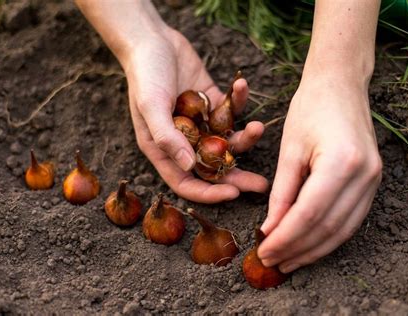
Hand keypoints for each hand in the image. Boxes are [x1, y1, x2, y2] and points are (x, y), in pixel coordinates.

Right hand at [124, 28, 267, 202]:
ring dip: (245, 137)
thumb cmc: (145, 74)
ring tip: (258, 127)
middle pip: (212, 167)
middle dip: (237, 177)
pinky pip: (230, 110)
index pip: (186, 182)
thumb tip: (187, 166)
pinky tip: (241, 85)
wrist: (152, 39)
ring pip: (227, 140)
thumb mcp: (150, 105)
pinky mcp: (212, 103)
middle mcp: (183, 140)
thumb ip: (167, 137)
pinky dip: (238, 100)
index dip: (209, 192)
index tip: (234, 194)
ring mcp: (200, 122)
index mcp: (164, 148)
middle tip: (262, 185)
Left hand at [258, 75, 381, 272]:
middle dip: (297, 250)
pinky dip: (328, 236)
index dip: (284, 238)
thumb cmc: (309, 109)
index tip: (263, 251)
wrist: (340, 85)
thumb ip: (282, 193)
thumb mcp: (289, 150)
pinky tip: (308, 245)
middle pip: (327, 228)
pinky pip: (351, 220)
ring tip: (288, 261)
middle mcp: (364, 176)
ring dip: (313, 250)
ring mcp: (374, 181)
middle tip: (272, 262)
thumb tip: (271, 230)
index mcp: (341, 163)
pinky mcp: (373, 183)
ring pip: (342, 230)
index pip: (308, 215)